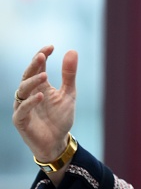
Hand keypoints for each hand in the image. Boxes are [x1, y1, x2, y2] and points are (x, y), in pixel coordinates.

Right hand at [12, 45, 77, 162]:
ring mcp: (23, 107)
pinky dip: (30, 102)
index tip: (51, 46)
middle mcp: (29, 94)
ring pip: (22, 91)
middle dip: (34, 64)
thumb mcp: (69, 93)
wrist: (57, 141)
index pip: (37, 66)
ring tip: (45, 75)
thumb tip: (71, 51)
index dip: (42, 56)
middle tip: (42, 54)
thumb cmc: (60, 117)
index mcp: (40, 86)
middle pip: (27, 75)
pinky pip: (22, 110)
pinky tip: (41, 95)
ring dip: (32, 82)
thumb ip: (69, 74)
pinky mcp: (21, 121)